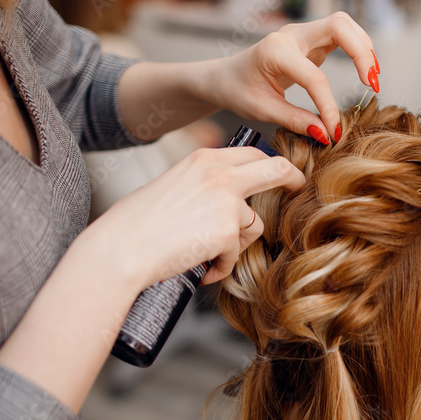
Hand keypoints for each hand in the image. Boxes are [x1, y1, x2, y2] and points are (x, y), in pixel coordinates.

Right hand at [92, 146, 304, 290]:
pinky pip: (236, 253)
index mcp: (204, 159)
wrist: (121, 248)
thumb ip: (206, 186)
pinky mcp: (228, 231)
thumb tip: (234, 200)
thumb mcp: (175, 187)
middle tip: (298, 189)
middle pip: (275, 170)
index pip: (251, 153)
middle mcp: (219, 174)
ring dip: (234, 244)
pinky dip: (220, 265)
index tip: (285, 173)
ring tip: (202, 253)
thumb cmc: (138, 224)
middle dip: (292, 180)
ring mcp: (227, 201)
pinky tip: (199, 266)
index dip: (271, 164)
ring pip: (254, 224)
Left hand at [207, 12, 379, 143]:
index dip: (328, 106)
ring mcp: (302, 35)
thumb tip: (326, 134)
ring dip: (363, 47)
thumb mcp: (263, 110)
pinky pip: (341, 35)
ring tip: (372, 78)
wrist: (226, 76)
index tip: (334, 131)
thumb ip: (296, 121)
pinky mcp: (311, 41)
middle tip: (372, 84)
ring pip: (344, 25)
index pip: (314, 77)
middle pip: (338, 26)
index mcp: (275, 51)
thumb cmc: (239, 91)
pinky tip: (365, 70)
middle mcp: (291, 36)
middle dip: (361, 52)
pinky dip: (357, 49)